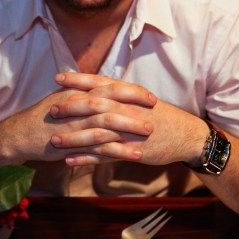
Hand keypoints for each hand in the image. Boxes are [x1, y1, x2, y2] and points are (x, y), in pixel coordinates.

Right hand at [0, 83, 153, 163]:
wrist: (19, 135)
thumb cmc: (44, 117)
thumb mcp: (64, 100)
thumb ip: (84, 95)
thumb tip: (106, 92)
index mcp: (77, 93)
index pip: (109, 87)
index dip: (131, 91)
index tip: (150, 96)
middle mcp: (76, 106)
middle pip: (111, 102)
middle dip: (135, 106)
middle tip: (155, 110)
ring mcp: (74, 125)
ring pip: (107, 123)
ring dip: (130, 127)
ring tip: (150, 132)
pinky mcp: (71, 145)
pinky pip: (99, 147)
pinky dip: (119, 150)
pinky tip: (135, 154)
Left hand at [49, 73, 207, 165]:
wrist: (188, 136)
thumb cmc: (164, 118)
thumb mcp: (143, 102)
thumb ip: (122, 97)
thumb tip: (100, 91)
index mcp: (129, 96)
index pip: (100, 83)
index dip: (78, 80)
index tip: (58, 77)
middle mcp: (127, 110)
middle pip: (94, 106)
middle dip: (71, 107)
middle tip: (51, 109)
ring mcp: (129, 132)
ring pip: (96, 133)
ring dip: (73, 138)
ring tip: (53, 140)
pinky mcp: (132, 151)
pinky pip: (104, 156)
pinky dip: (86, 159)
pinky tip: (69, 161)